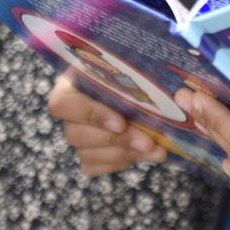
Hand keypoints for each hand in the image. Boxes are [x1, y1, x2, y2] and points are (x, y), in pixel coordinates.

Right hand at [48, 70, 166, 174]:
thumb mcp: (134, 63)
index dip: (91, 115)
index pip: (63, 104)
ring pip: (86, 153)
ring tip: (154, 149)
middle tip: (148, 141)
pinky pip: (94, 166)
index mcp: (72, 82)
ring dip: (123, 154)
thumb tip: (166, 79)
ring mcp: (77, 133)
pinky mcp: (87, 153)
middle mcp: (70, 110)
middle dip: (117, 140)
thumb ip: (137, 70)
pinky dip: (119, 163)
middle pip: (76, 134)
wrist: (146, 84)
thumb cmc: (136, 66)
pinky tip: (143, 155)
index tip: (121, 123)